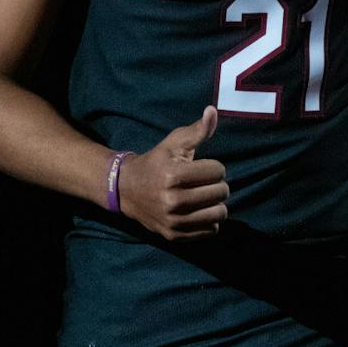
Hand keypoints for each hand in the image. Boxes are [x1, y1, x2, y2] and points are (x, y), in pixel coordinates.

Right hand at [117, 106, 228, 240]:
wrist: (126, 190)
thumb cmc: (155, 162)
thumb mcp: (173, 143)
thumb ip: (196, 130)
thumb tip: (212, 111)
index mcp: (174, 175)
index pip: (218, 171)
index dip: (214, 166)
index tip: (202, 167)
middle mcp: (173, 201)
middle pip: (221, 192)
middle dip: (217, 184)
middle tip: (204, 182)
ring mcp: (174, 221)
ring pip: (219, 214)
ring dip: (217, 204)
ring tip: (205, 197)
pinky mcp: (175, 235)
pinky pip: (210, 230)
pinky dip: (210, 220)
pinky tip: (199, 210)